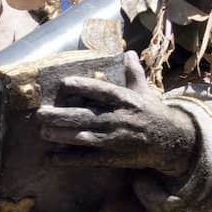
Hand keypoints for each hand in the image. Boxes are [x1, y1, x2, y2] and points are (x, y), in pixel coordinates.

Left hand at [36, 52, 195, 173]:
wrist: (170, 142)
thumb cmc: (153, 113)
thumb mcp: (144, 91)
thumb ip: (133, 72)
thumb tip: (128, 52)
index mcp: (126, 100)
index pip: (102, 92)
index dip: (84, 87)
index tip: (64, 83)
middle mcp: (119, 119)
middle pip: (87, 117)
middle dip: (62, 116)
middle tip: (41, 113)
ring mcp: (115, 140)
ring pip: (85, 138)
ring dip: (63, 136)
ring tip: (44, 132)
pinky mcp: (113, 157)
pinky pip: (89, 159)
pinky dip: (70, 159)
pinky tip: (53, 158)